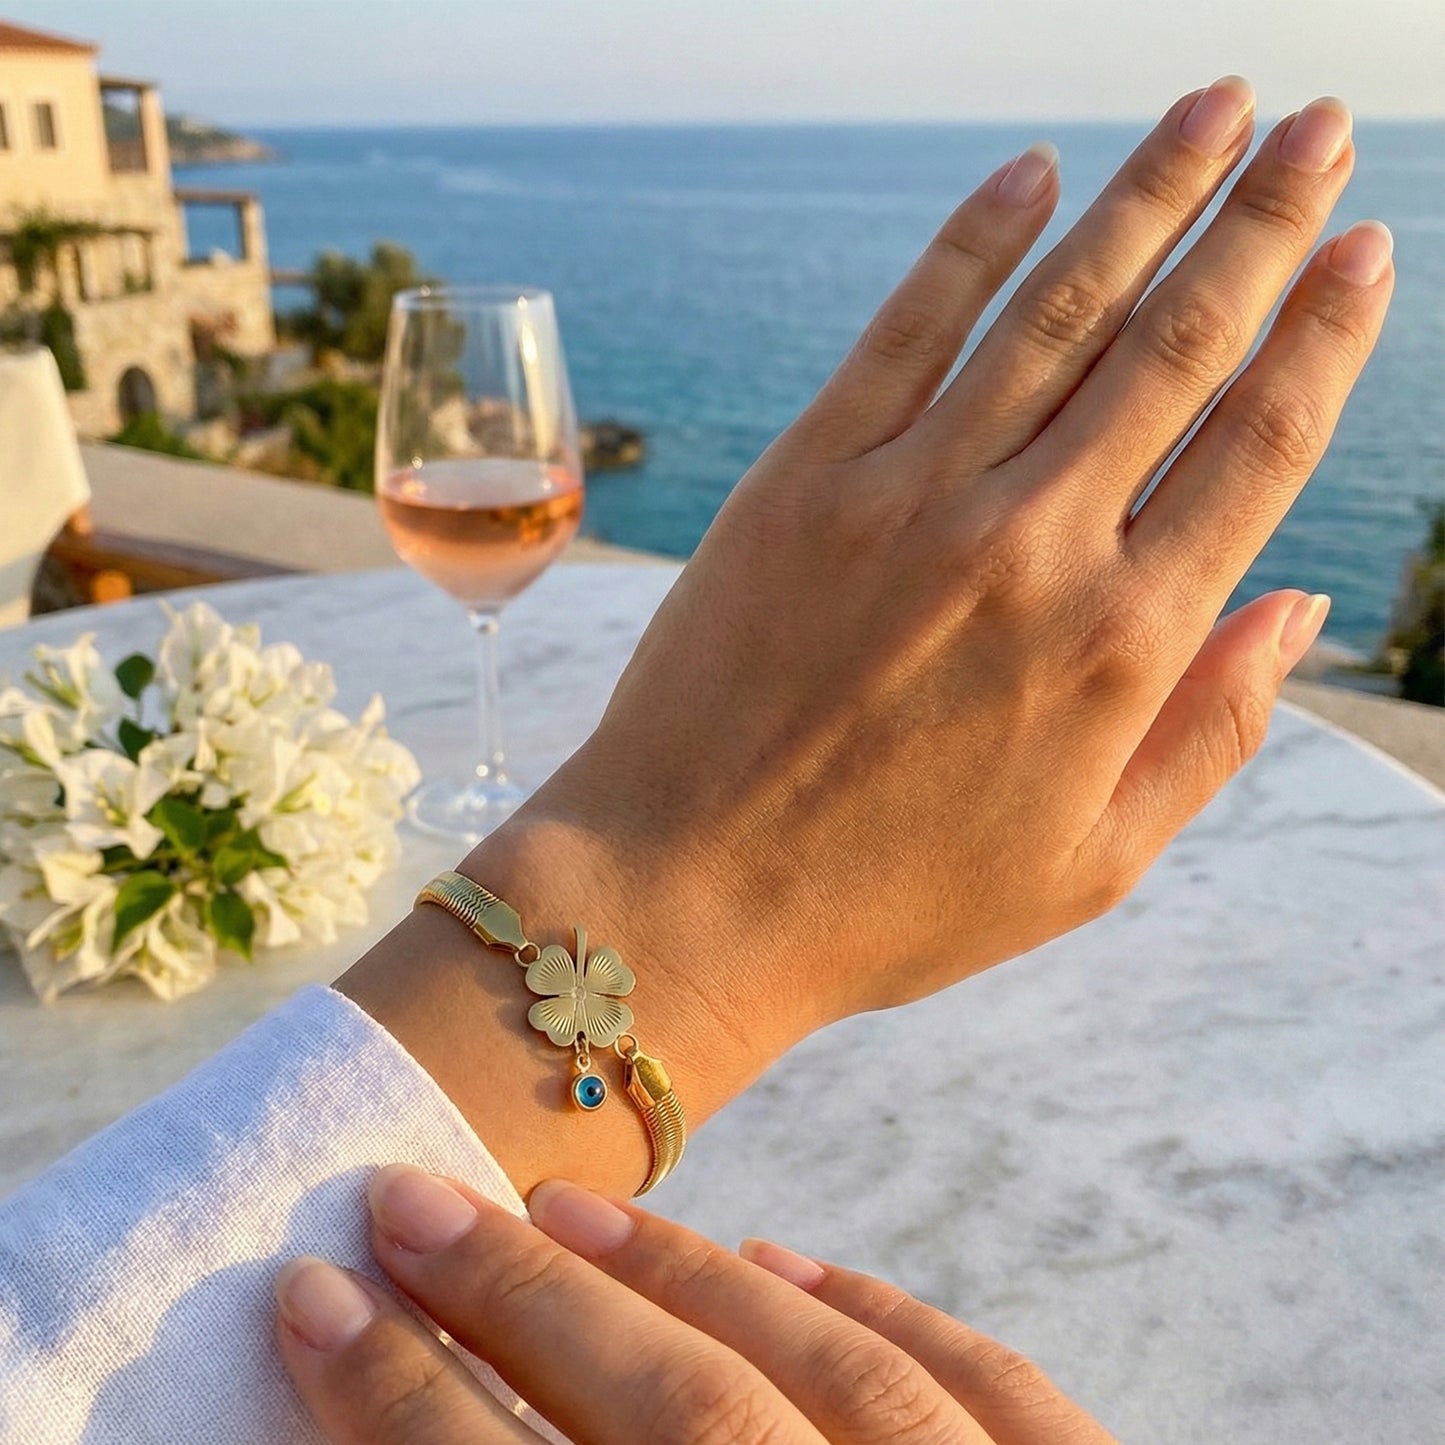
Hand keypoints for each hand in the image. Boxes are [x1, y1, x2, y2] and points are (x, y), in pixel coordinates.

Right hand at [277, 1165, 1116, 1443]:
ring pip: (843, 1382)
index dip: (403, 1410)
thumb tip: (419, 1398)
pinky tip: (788, 1256)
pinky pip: (1002, 1401)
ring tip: (566, 1211)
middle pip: (686, 1425)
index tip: (310, 1305)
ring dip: (686, 1282)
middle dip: (525, 1306)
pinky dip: (883, 1315)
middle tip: (408, 1208)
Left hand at [511, 79, 1388, 1032]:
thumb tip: (1297, 604)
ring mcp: (911, 497)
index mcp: (1122, 647)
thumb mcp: (1093, 864)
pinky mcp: (805, 476)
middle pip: (1177, 345)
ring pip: (1059, 308)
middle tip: (1319, 124)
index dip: (1323, 333)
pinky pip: (909, 326)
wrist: (690, 891)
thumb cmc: (893, 897)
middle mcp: (1033, 547)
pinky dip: (974, 239)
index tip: (1363, 247)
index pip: (1256, 447)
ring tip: (1215, 107)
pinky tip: (1032, 169)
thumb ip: (1210, 731)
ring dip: (1147, 193)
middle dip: (1261, 221)